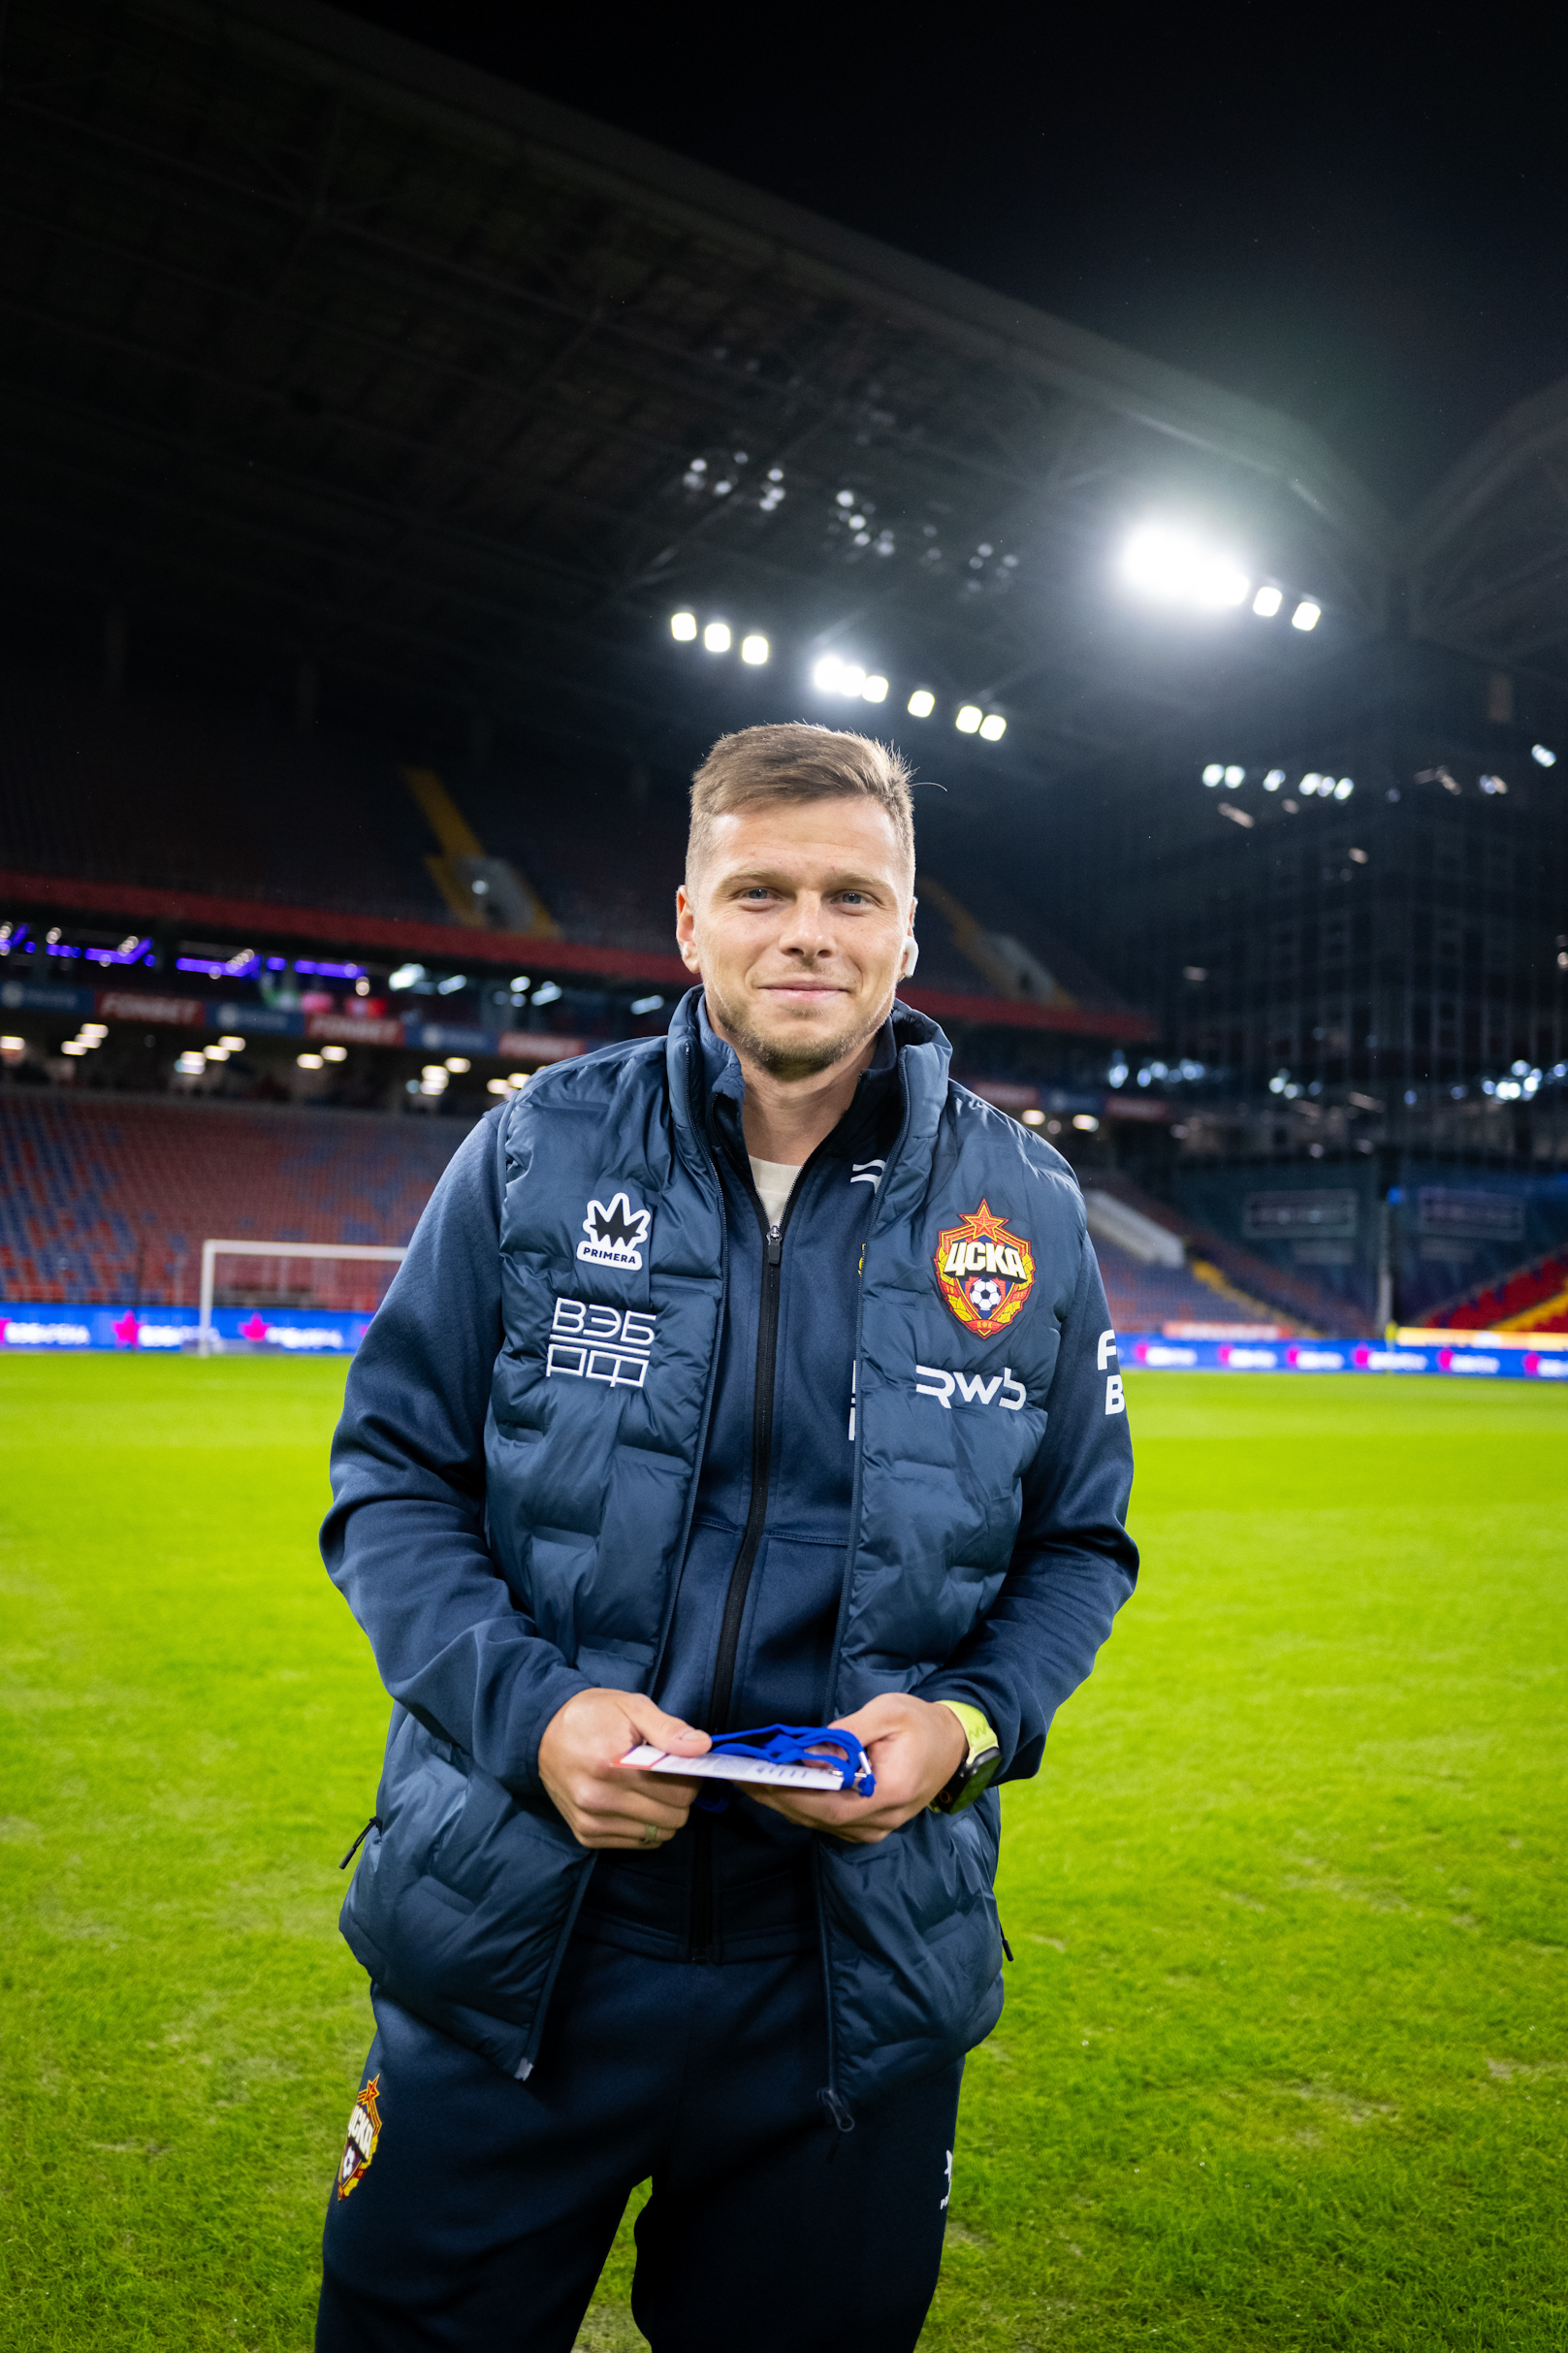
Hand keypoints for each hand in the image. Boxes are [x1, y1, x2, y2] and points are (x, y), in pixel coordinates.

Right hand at [538, 1690, 709, 1850]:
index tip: (681, 1763)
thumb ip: (668, 1729)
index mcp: (612, 1765)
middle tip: (666, 1774)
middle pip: (673, 1817)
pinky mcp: (586, 1835)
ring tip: (648, 1787)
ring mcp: (591, 1821)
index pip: (679, 1791)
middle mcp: (599, 1799)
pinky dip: (644, 1825)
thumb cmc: (592, 1716)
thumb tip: (702, 1747)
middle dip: (679, 1796)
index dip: (690, 1777)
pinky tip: (633, 1801)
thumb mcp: (632, 1707)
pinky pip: (638, 1843)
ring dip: (663, 1813)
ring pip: (658, 1834)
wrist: (543, 1734)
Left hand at [742, 1693, 967, 1846]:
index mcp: (890, 1791)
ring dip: (784, 1803)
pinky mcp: (868, 1826)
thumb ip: (847, 1733)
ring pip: (820, 1823)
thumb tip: (808, 1747)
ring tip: (750, 1781)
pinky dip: (801, 1806)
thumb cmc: (921, 1724)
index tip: (758, 1779)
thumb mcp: (887, 1713)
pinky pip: (828, 1821)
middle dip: (777, 1798)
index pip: (831, 1804)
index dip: (792, 1795)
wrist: (953, 1745)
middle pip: (819, 1818)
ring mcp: (875, 1828)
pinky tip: (779, 1788)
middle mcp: (882, 1820)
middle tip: (741, 1778)